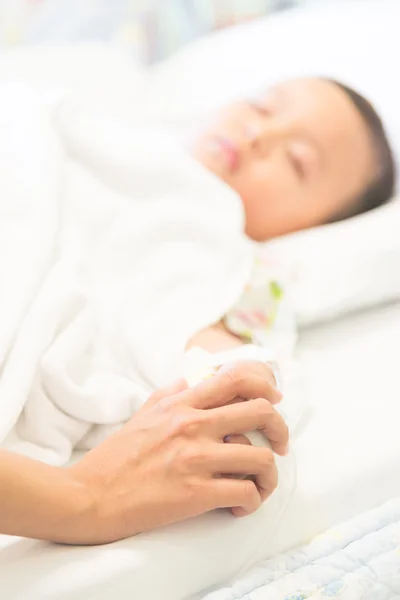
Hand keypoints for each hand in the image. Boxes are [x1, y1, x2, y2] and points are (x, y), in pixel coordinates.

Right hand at [68, 364, 287, 543]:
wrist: (90, 495)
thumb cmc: (117, 456)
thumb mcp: (144, 411)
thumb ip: (173, 391)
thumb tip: (195, 377)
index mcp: (181, 403)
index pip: (237, 378)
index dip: (266, 386)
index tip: (273, 401)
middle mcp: (193, 424)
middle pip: (261, 412)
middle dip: (280, 429)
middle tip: (279, 444)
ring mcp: (196, 458)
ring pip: (263, 458)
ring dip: (270, 476)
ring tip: (258, 485)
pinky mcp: (196, 493)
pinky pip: (246, 493)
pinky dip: (252, 502)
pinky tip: (237, 507)